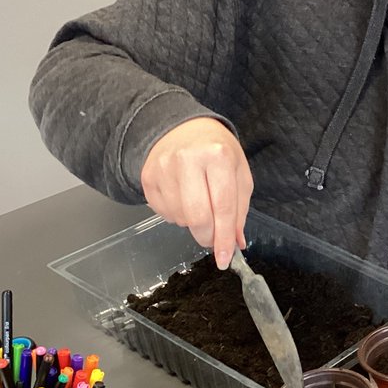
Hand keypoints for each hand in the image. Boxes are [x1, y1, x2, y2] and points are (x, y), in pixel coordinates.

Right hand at [140, 117, 252, 268]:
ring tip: (199, 203)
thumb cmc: (216, 151)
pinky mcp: (147, 177)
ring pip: (179, 218)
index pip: (222, 206)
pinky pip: (163, 213)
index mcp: (217, 155)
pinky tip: (183, 198)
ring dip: (192, 223)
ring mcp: (163, 168)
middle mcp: (187, 159)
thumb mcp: (239, 173)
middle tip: (213, 238)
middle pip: (197, 217)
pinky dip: (177, 215)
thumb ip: (240, 209)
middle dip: (207, 236)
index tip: (225, 259)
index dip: (224, 238)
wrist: (183, 129)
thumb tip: (236, 243)